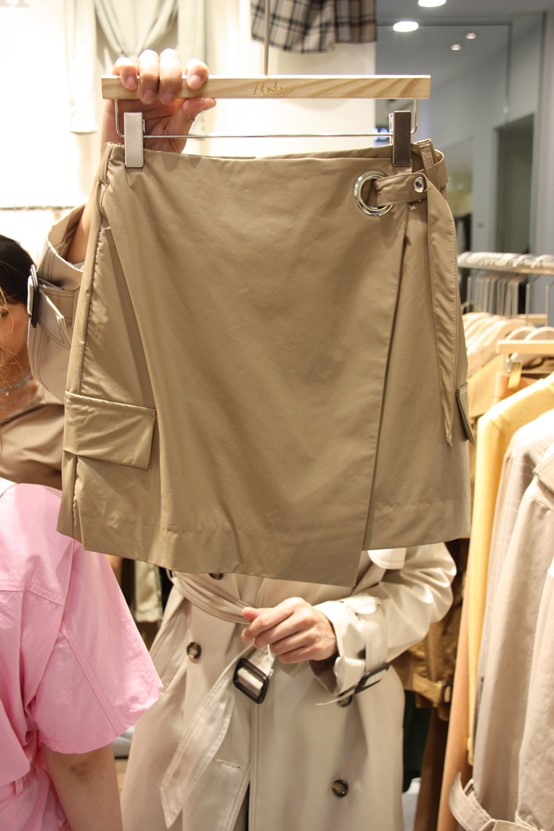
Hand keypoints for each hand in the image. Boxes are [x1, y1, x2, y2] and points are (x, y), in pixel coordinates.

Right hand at [101, 48, 215, 153]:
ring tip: (147, 100)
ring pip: (148, 58)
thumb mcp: (174, 138)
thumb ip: (188, 117)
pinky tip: (131, 87)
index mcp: (179, 96)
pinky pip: (123, 64)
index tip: (195, 84)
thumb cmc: (152, 152)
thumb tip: (209, 99)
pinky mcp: (119, 85)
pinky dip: (128, 70)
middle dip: (171, 75)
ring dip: (150, 75)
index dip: (196, 71)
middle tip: (166, 99)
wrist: (127, 165)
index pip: (192, 70)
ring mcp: (141, 83)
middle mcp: (162, 85)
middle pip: (170, 58)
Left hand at [240, 597, 337, 664]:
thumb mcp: (285, 612)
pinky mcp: (315, 648)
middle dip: (261, 641)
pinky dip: (284, 657)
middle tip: (259, 642)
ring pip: (279, 648)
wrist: (328, 630)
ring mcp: (311, 633)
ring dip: (274, 649)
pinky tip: (287, 651)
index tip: (246, 635)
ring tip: (278, 644)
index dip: (252, 629)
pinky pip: (289, 658)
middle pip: (271, 635)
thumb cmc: (303, 619)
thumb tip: (246, 613)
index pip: (266, 619)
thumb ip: (264, 613)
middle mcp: (304, 617)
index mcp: (294, 605)